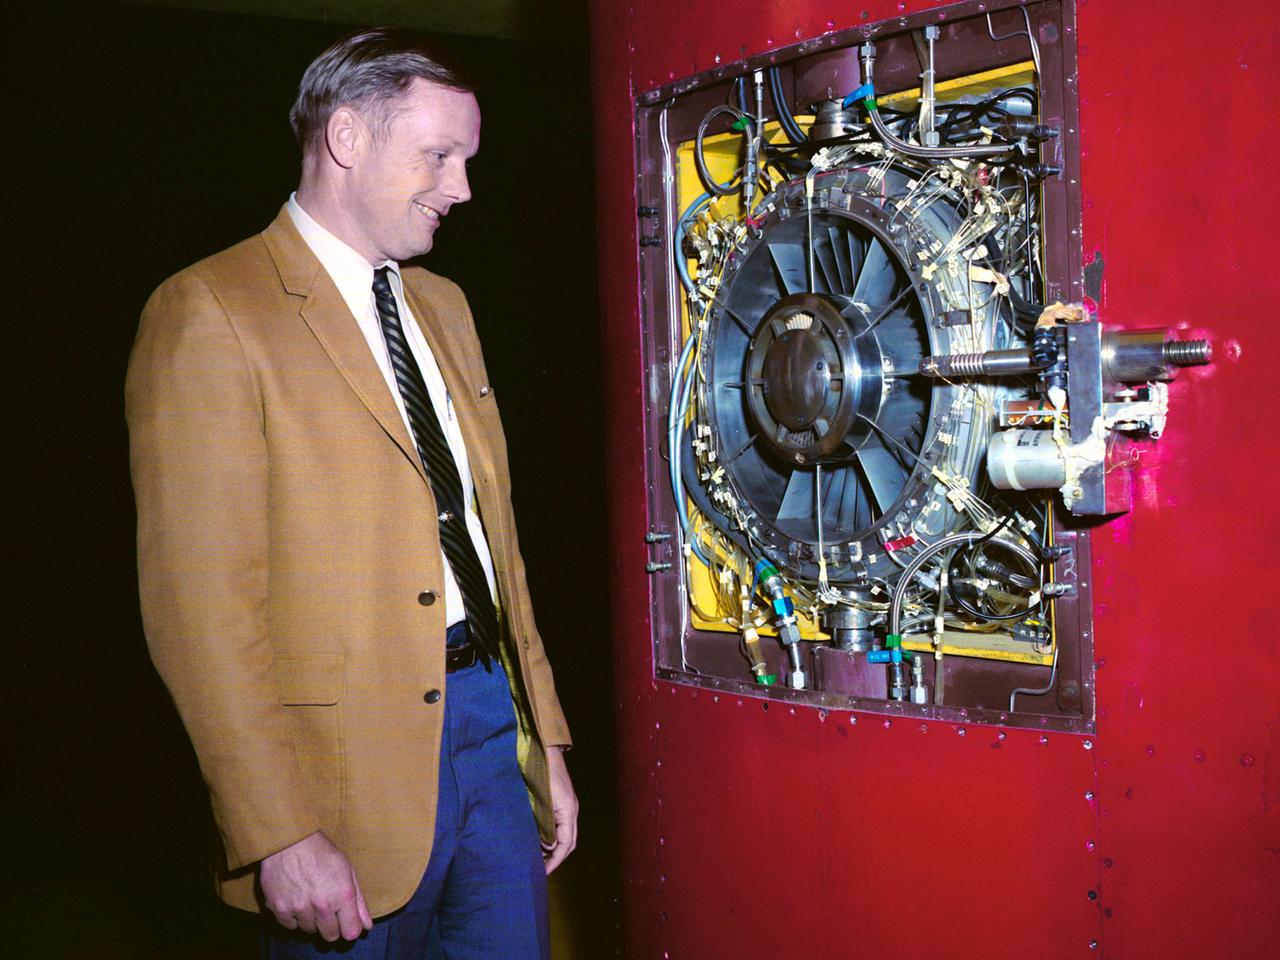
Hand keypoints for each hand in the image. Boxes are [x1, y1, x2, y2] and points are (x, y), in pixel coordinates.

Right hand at [259, 831, 372, 941]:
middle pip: (330, 936)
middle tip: (327, 907)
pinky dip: (293, 916)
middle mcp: (321, 906)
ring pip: (309, 930)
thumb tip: (367, 926)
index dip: (350, 928)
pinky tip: (296, 899)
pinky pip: (290, 925)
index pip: (351, 933)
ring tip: (310, 897)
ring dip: (311, 919)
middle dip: (331, 925)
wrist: (290, 840)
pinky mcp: (279, 908)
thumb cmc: (321, 852)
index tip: (346, 921)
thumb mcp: (348, 871)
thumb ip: (359, 902)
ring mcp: (299, 909)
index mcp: (342, 895)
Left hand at [541, 746, 578, 873]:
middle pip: (568, 843)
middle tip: (540, 870)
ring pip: (565, 835)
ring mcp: (568, 806)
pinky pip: (560, 826)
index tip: (543, 872)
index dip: (555, 860)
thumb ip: (544, 824)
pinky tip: (539, 840)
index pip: (565, 845)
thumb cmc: (541, 773)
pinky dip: (552, 836)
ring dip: (553, 848)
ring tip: (537, 858)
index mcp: (568, 812)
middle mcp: (571, 811)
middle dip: (556, 858)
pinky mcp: (562, 803)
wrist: (545, 751)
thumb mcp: (540, 802)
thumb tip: (546, 846)